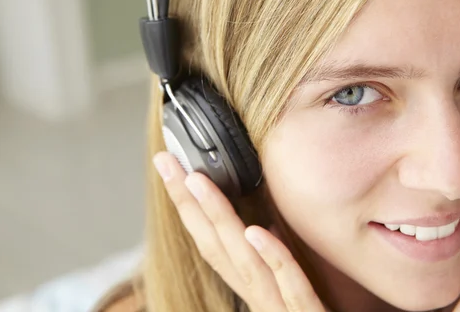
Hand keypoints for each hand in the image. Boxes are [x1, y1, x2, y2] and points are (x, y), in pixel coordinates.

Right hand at [153, 151, 326, 311]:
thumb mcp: (292, 290)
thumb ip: (276, 265)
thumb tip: (267, 227)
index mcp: (254, 289)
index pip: (212, 244)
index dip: (189, 208)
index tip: (173, 171)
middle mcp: (259, 299)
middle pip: (216, 247)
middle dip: (188, 204)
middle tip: (167, 163)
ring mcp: (281, 311)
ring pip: (244, 263)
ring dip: (219, 219)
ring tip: (198, 181)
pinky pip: (291, 288)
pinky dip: (273, 259)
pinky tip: (256, 232)